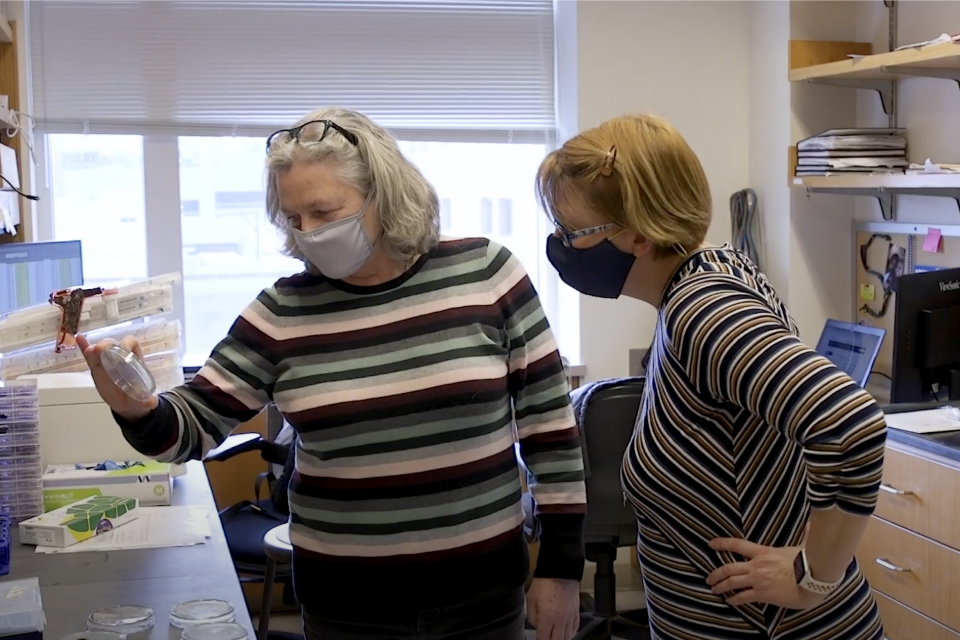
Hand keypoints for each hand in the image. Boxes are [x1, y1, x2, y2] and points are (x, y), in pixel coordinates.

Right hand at [76, 334, 157, 421]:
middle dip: (108, 345)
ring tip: (90, 351)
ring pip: (100, 349)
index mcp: (134, 359)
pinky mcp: (96, 368)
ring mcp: (106, 361)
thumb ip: (148, 400)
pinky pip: (89, 357)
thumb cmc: (138, 396)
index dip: (128, 344)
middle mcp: (119, 357)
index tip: (124, 350)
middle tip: (100, 350)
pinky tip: (79, 338)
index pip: (132, 344)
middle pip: (113, 344)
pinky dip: (84, 347)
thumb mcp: (146, 399)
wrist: (128, 404)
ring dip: (94, 348)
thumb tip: (150, 402)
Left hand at [526, 578, 579, 639]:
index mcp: (547, 617)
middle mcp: (560, 620)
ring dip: (560, 638)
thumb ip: (532, 615)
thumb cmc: (545, 582)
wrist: (560, 570)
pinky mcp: (576, 612)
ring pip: (567, 636)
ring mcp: (570, 616)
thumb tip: (536, 625)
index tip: (539, 639)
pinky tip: (566, 632)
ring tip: (555, 636)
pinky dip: (570, 633)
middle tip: (546, 637)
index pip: (544, 638)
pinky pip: (575, 628)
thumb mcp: (531, 598)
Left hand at [706, 538, 824, 609]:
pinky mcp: (763, 594)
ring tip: (714, 589)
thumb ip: (804, 534)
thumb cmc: (809, 563)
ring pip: (732, 582)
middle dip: (716, 573)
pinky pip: (743, 597)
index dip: (722, 543)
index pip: (737, 544)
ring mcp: (758, 580)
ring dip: (721, 586)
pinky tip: (729, 601)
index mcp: (763, 552)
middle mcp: (757, 565)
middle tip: (709, 577)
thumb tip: (811, 523)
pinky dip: (734, 599)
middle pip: (729, 567)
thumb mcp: (802, 546)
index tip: (711, 544)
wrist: (813, 581)